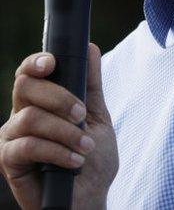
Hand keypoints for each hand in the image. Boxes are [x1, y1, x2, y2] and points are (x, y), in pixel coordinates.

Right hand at [1, 43, 117, 209]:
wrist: (89, 196)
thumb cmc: (92, 157)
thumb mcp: (96, 116)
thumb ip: (90, 85)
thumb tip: (89, 47)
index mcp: (40, 102)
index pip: (28, 73)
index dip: (35, 62)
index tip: (52, 63)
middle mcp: (21, 116)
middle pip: (25, 87)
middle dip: (59, 97)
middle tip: (81, 115)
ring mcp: (12, 138)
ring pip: (30, 118)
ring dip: (65, 132)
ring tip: (85, 147)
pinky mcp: (8, 161)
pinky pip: (28, 146)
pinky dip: (57, 151)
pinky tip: (74, 161)